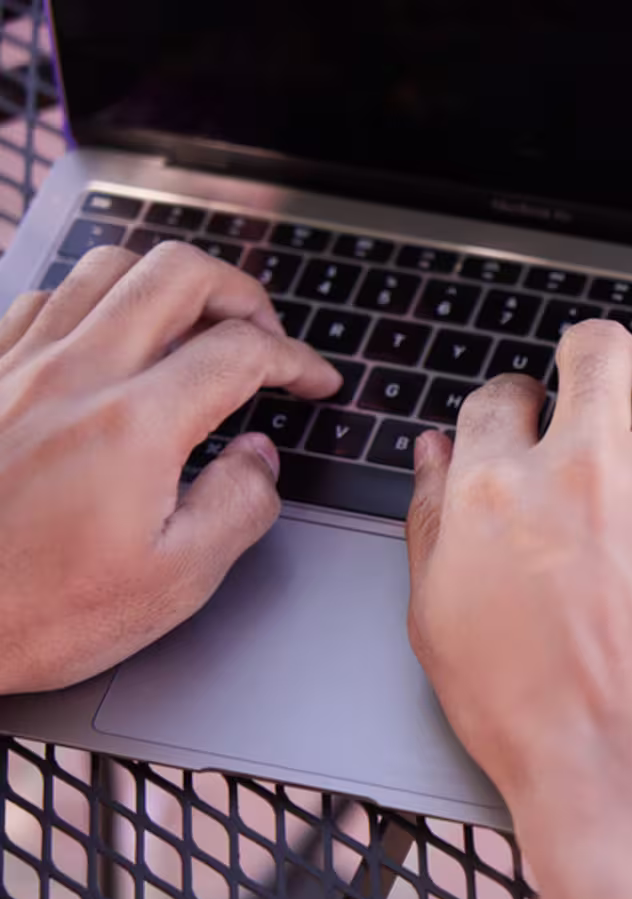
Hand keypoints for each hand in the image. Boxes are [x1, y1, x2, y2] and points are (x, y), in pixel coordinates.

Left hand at [0, 243, 339, 694]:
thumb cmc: (39, 610)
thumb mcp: (175, 581)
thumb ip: (238, 506)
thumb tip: (259, 459)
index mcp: (134, 425)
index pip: (241, 350)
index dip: (296, 359)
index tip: (314, 382)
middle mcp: (74, 376)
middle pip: (177, 274)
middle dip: (241, 294)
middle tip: (266, 334)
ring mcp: (18, 368)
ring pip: (108, 268)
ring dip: (168, 285)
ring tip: (195, 324)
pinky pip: (45, 299)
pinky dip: (96, 301)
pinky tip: (111, 341)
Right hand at [405, 321, 631, 826]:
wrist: (626, 772)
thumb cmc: (530, 716)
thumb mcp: (437, 622)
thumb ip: (431, 521)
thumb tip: (436, 452)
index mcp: (493, 491)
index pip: (499, 394)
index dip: (514, 406)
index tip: (529, 427)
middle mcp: (579, 469)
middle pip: (594, 348)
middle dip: (593, 358)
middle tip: (600, 388)